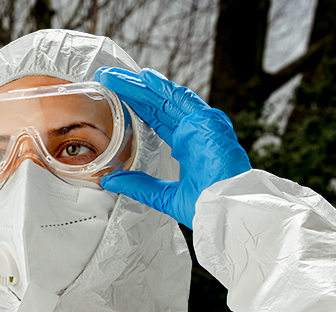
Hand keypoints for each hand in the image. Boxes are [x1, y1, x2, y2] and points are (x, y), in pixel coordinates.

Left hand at [94, 67, 250, 227]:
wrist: (225, 212)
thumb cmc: (204, 206)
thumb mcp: (161, 195)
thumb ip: (137, 185)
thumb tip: (109, 180)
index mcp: (186, 145)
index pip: (156, 119)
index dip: (135, 105)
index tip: (115, 94)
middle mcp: (194, 131)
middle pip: (159, 105)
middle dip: (134, 90)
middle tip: (109, 78)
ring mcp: (203, 125)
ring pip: (168, 99)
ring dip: (144, 86)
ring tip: (121, 75)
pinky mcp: (209, 124)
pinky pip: (185, 101)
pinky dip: (166, 89)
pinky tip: (148, 78)